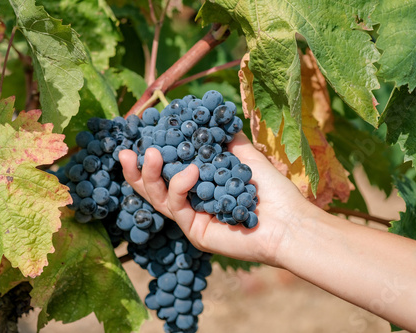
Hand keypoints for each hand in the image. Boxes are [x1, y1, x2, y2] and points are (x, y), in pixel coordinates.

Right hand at [119, 132, 311, 266]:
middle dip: (137, 171)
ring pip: (158, 199)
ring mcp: (192, 219)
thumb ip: (226, 139)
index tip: (142, 135)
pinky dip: (179, 187)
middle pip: (154, 189)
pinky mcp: (196, 232)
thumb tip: (214, 116)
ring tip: (150, 154)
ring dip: (151, 176)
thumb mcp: (245, 156)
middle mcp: (191, 204)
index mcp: (199, 187)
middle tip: (126, 152)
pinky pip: (178, 208)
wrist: (289, 220)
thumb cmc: (271, 191)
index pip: (167, 172)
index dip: (151, 157)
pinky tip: (191, 171)